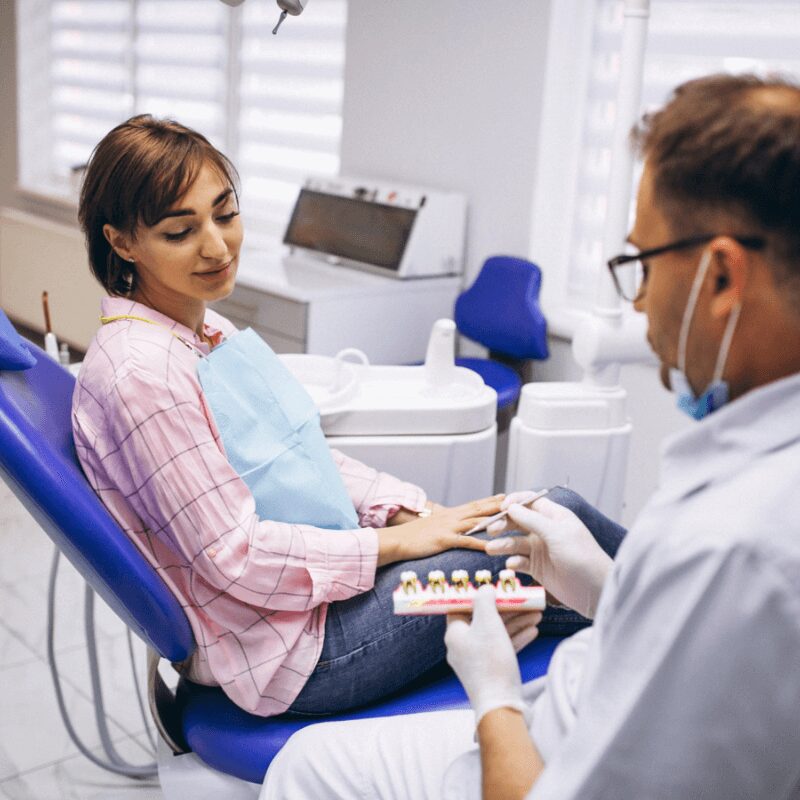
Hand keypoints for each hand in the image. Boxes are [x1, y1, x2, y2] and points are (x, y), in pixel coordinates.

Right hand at [376, 495, 503, 566]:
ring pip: (476, 521)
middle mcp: (451, 517)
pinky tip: (491, 546)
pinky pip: (465, 540)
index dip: (490, 500)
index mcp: (449, 514)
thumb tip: (454, 530)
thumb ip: (445, 527)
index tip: (505, 496)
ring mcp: (448, 527)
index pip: (474, 505)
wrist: (396, 540)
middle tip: (516, 501)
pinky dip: (480, 543)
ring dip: (494, 519)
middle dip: (498, 505)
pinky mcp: (444, 539)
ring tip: (511, 518)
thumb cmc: (412, 537)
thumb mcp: (432, 527)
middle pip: (479, 509)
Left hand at [445, 585, 528, 725]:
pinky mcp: (489, 671)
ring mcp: (476, 660)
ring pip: (496, 634)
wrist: (501, 704)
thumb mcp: (488, 623)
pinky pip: (501, 648)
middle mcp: (462, 646)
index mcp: (455, 634)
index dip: (479, 597)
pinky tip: (533, 631)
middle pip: (483, 620)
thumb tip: (484, 589)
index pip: (462, 608)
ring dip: (516, 623)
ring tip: (537, 615)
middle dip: (507, 610)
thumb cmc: (491, 662)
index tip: (496, 590)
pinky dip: (516, 638)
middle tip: (524, 602)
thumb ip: (485, 601)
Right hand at [485, 496, 611, 618]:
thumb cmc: (583, 557)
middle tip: (491, 530)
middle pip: (518, 521)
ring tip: (491, 549)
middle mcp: (545, 531)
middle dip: (503, 524)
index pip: (530, 502)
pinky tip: (512, 565)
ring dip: (503, 545)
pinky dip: (513, 562)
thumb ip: (532, 520)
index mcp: (554, 517)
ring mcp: (541, 550)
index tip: (501, 509)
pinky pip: (519, 561)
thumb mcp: (557, 534)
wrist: (595, 591)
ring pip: (515, 542)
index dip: (514, 503)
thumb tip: (511, 507)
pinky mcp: (538, 568)